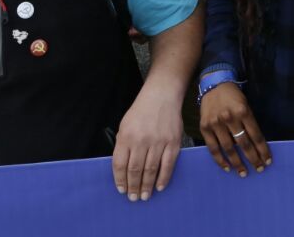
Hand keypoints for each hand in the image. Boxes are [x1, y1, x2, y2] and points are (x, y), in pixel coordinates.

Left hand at [111, 84, 183, 198]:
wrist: (161, 96)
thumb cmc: (141, 112)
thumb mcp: (125, 126)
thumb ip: (123, 146)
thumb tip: (123, 170)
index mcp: (126, 136)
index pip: (120, 164)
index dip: (120, 180)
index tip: (122, 190)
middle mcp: (141, 140)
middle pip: (135, 170)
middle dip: (133, 187)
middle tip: (134, 198)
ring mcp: (158, 141)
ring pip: (151, 170)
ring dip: (147, 186)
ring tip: (145, 196)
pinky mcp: (173, 142)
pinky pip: (168, 165)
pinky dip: (163, 178)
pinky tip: (159, 187)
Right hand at [198, 83, 271, 176]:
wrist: (214, 85)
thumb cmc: (233, 96)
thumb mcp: (245, 105)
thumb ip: (249, 123)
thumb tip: (256, 145)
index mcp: (243, 111)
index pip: (256, 135)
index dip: (262, 150)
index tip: (267, 161)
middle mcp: (230, 118)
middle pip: (244, 144)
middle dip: (253, 158)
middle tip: (258, 169)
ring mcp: (216, 123)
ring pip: (228, 148)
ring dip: (237, 163)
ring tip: (244, 172)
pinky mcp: (205, 128)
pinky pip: (213, 148)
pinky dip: (220, 160)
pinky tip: (227, 168)